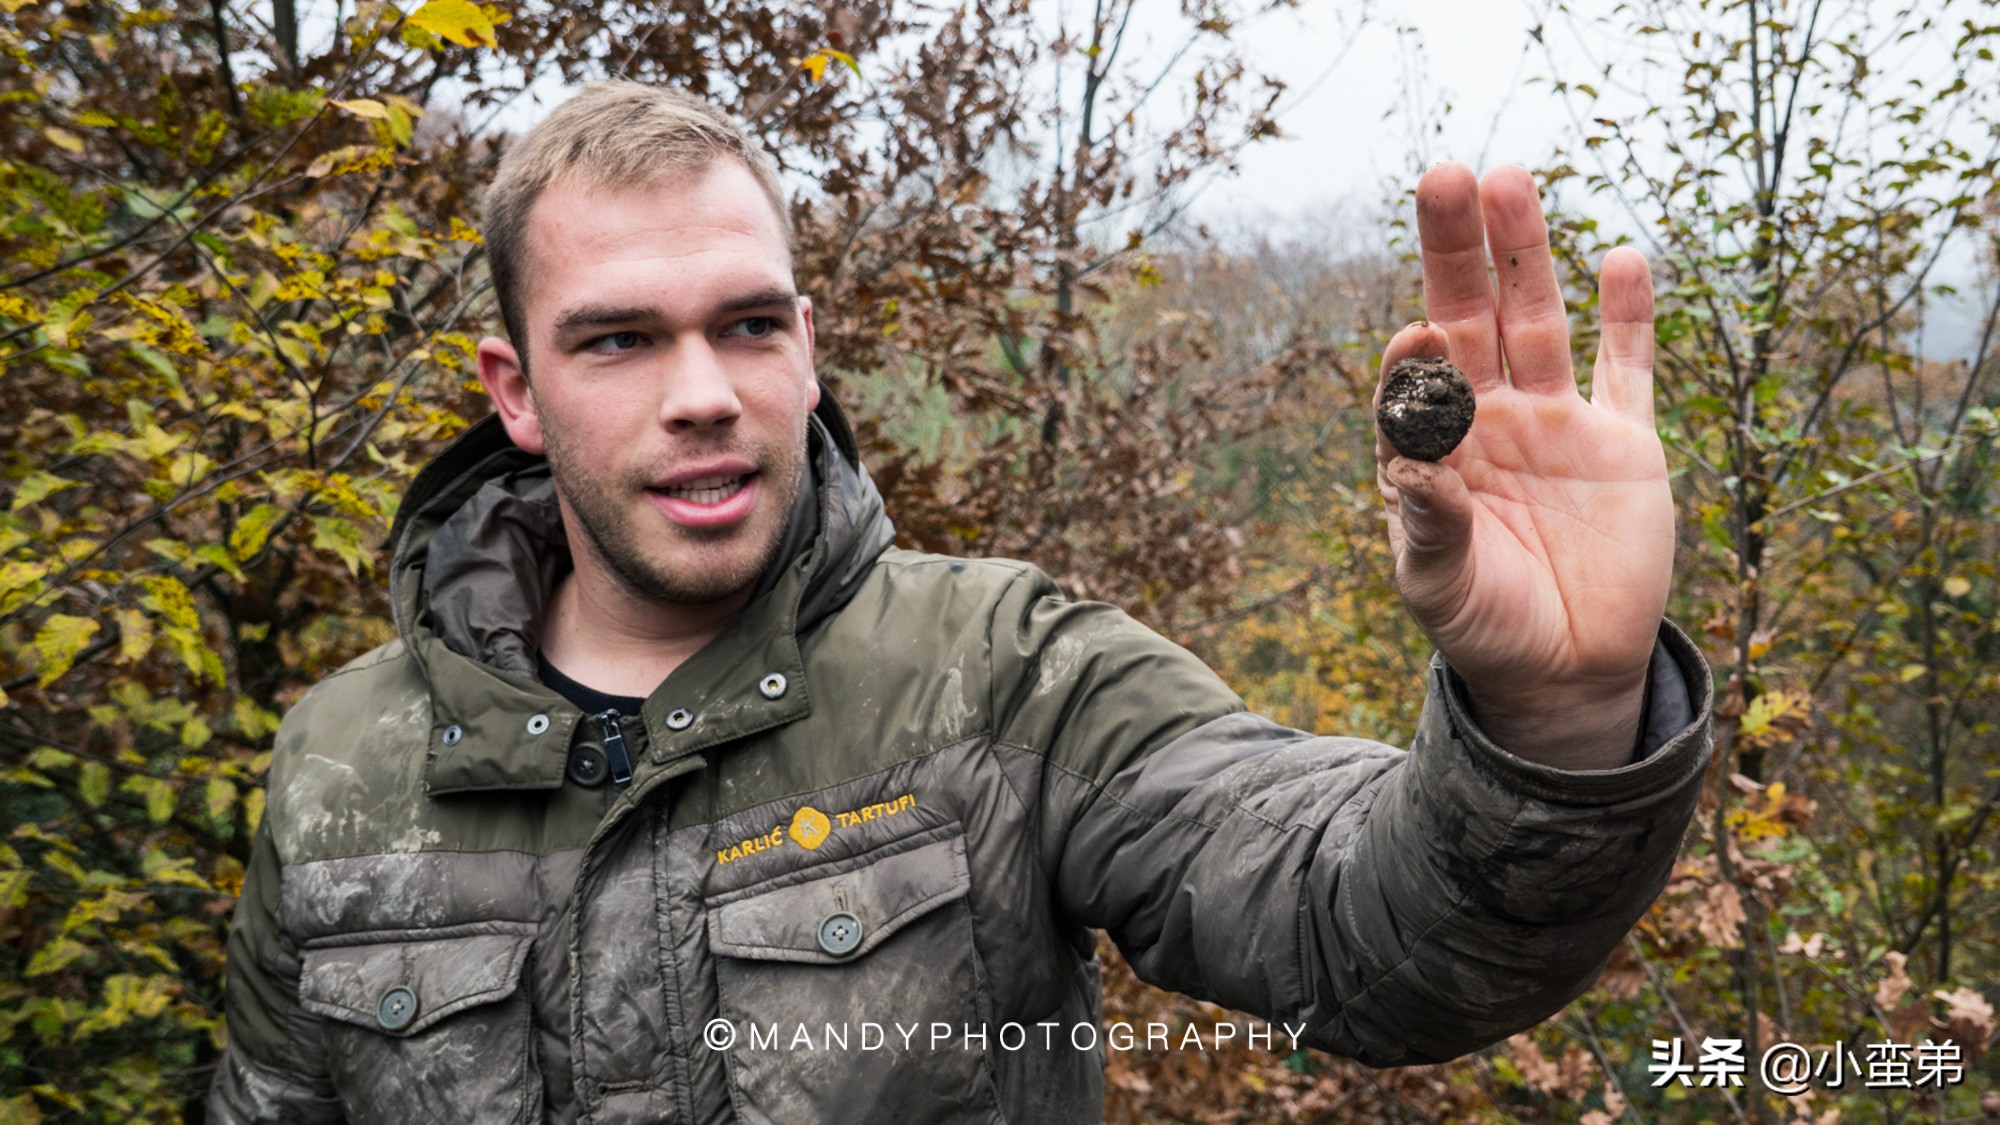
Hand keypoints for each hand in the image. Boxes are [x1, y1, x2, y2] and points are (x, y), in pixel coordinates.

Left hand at [1377, 163, 1671, 770]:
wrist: (1564, 672)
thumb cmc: (1482, 627)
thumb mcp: (1438, 587)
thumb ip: (1428, 526)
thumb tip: (1412, 468)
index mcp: (1431, 452)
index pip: (1414, 385)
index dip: (1413, 358)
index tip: (1416, 336)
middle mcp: (1487, 421)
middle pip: (1469, 318)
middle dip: (1456, 251)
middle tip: (1445, 177)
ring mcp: (1555, 423)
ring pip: (1538, 320)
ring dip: (1526, 253)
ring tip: (1510, 179)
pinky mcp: (1623, 441)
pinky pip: (1624, 367)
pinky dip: (1626, 315)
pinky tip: (1621, 257)